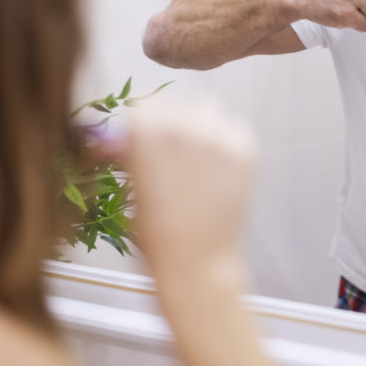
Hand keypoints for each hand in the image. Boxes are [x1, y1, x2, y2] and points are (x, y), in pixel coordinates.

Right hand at [115, 97, 255, 278]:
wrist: (195, 261)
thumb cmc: (155, 231)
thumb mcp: (132, 184)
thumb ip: (130, 152)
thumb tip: (121, 136)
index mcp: (144, 132)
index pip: (144, 104)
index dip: (143, 121)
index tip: (144, 136)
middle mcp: (181, 125)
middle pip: (176, 104)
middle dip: (171, 123)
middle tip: (171, 152)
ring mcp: (217, 136)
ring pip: (207, 109)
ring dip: (201, 125)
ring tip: (197, 157)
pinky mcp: (244, 150)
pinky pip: (235, 128)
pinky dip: (227, 139)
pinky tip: (219, 166)